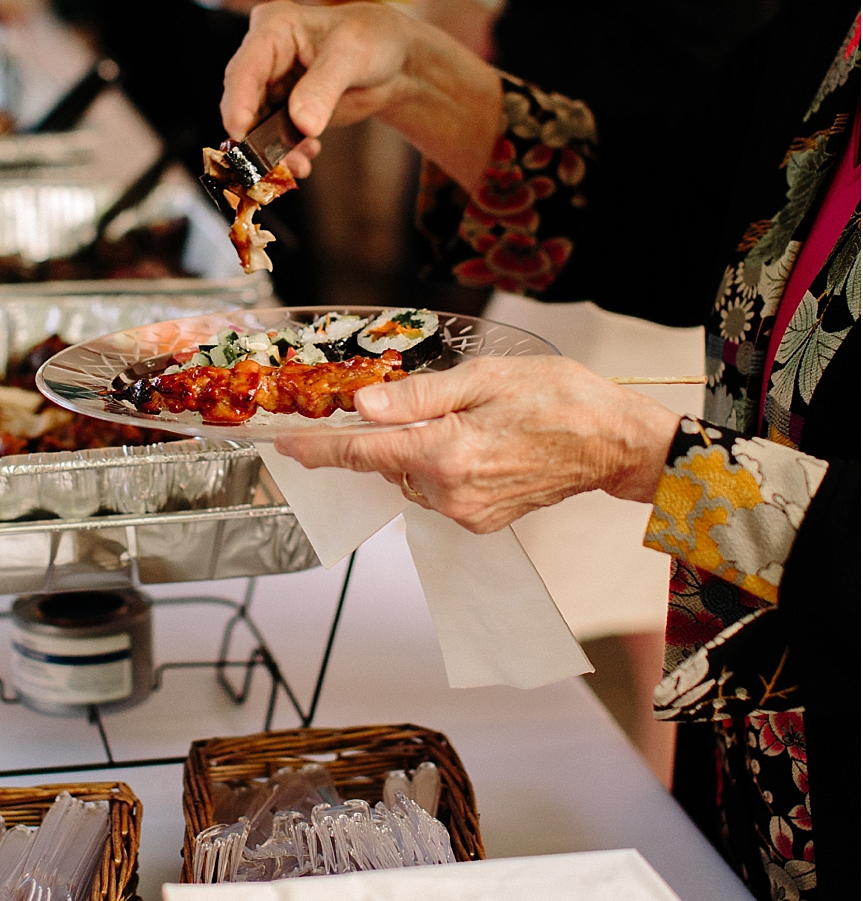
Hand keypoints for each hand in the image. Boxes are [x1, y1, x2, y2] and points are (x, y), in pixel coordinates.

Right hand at [220, 0, 502, 187]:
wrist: (396, 62)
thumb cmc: (375, 40)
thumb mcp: (352, 55)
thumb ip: (323, 87)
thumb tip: (302, 124)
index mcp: (273, 28)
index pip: (245, 69)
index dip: (238, 102)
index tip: (241, 132)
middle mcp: (264, 56)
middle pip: (242, 101)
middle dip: (254, 135)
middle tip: (269, 163)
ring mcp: (271, 85)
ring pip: (254, 124)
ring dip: (271, 150)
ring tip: (299, 166)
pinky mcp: (281, 109)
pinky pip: (272, 136)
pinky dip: (286, 152)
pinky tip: (308, 155)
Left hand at [272, 357, 681, 533]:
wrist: (616, 443)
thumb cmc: (559, 400)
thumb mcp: (483, 379)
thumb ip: (416, 398)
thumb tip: (362, 407)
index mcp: (444, 453)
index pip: (362, 452)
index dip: (319, 448)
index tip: (285, 445)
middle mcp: (449, 491)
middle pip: (386, 463)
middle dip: (388, 435)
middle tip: (425, 406)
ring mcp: (466, 512)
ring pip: (411, 477)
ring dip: (419, 451)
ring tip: (469, 423)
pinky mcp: (482, 521)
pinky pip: (439, 491)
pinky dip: (442, 468)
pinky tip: (479, 446)